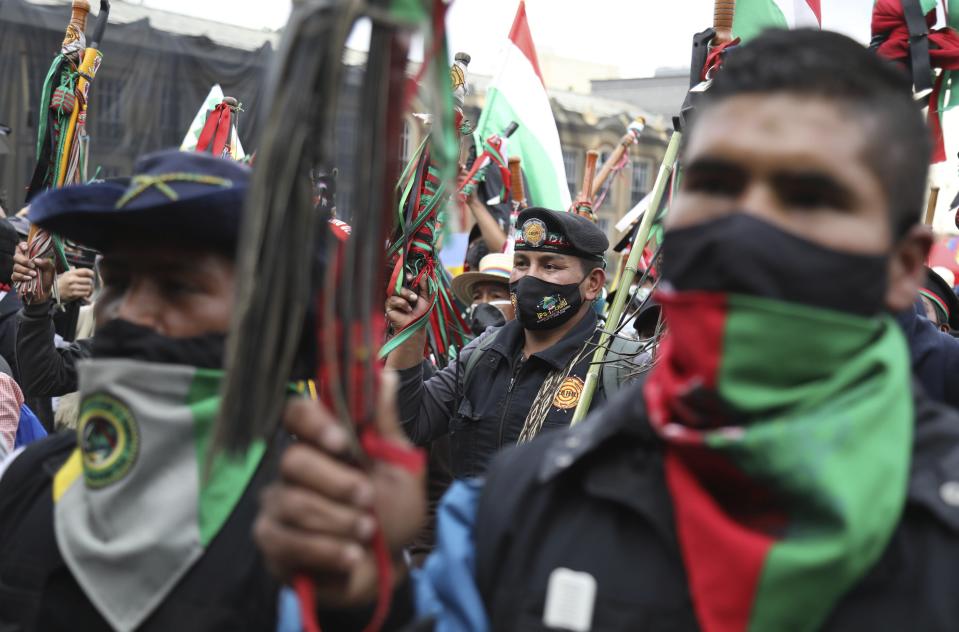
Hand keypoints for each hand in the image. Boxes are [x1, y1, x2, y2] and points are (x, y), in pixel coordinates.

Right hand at [12, 242, 54, 302]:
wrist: (43, 293)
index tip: (26, 248)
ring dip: (25, 270)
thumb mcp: (51, 270)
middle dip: (24, 261)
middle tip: (33, 266)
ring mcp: (18, 270)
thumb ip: (46, 263)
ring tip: (34, 275)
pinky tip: (29, 279)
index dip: (22, 246)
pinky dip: (22, 277)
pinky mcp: (15, 278)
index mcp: (31, 258)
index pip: (22, 248)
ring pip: (15, 266)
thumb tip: (36, 260)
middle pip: (16, 256)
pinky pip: (14, 275)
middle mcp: (23, 262)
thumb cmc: (47, 279)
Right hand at [56, 267, 94, 301]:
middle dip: (91, 282)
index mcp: (71, 273)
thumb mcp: (68, 274)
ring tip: (88, 289)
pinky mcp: (73, 294)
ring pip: (88, 287)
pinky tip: (85, 293)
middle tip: (90, 284)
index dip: (91, 273)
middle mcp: (72, 279)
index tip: (92, 275)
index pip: (85, 271)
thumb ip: (77, 272)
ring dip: (90, 289)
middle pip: (89, 280)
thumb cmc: (63, 282)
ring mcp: (72, 287)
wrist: (54, 291)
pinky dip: (87, 293)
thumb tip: (89, 271)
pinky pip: (85, 293)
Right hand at [254, 372, 425, 607]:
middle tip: (368, 498)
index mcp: (321, 444)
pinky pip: (287, 541)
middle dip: (338, 483)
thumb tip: (385, 374)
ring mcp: (277, 505)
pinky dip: (326, 549)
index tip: (341, 442)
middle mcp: (292, 470)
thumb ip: (386, 424)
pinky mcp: (272, 543)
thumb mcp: (400, 467)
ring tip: (367, 532)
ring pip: (293, 502)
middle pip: (293, 460)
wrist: (387, 567)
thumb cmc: (392, 512)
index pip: (295, 414)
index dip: (313, 422)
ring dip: (339, 520)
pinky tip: (351, 555)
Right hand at [384, 276, 429, 331]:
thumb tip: (424, 274)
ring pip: (396, 290)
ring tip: (413, 300)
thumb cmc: (421, 313)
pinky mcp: (389, 306)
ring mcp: (394, 299)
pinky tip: (407, 309)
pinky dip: (402, 303)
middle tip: (410, 282)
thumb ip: (425, 286)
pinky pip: (393, 299)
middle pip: (399, 282)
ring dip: (406, 293)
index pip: (405, 279)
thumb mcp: (426, 298)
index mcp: (409, 289)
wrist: (417, 325)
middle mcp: (400, 293)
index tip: (411, 277)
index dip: (407, 276)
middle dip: (406, 282)